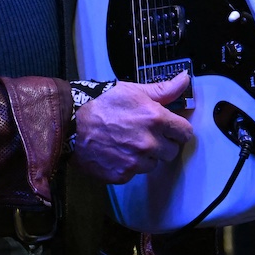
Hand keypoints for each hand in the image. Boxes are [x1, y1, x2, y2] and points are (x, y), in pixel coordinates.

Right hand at [68, 72, 194, 182]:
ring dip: (146, 156)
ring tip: (127, 142)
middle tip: (144, 134)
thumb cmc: (99, 104)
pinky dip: (128, 165)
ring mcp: (135, 161)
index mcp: (155, 118)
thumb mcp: (132, 90)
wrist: (69, 123)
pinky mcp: (122, 175)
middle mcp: (148, 142)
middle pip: (172, 151)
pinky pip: (135, 173)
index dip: (177, 129)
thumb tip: (184, 80)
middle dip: (162, 143)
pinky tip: (116, 152)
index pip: (185, 132)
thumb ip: (163, 90)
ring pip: (154, 163)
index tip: (169, 128)